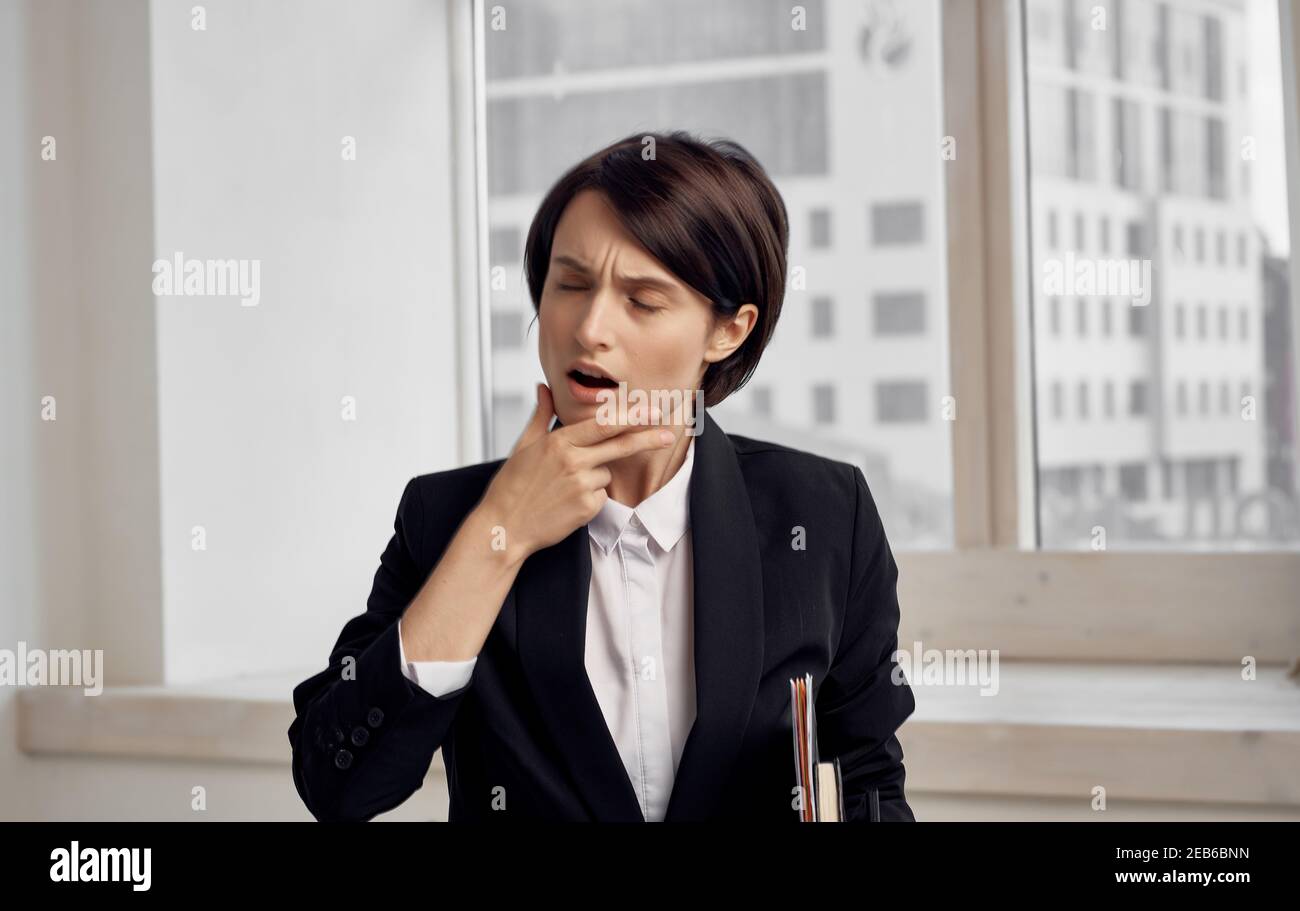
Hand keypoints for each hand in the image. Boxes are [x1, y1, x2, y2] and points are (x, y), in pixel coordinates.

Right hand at [476, 383, 673, 558]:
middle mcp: (573, 461)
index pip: (604, 424)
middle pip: (620, 445)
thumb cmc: (512, 485)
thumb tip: (543, 387)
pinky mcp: (587, 508)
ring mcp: (581, 485)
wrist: (504, 526)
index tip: (652, 411)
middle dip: (648, 438)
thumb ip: (541, 415)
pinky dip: (591, 498)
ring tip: (563, 487)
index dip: (632, 417)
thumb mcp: (524, 445)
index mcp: (558, 442)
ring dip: (595, 476)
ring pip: (607, 473)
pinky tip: (567, 502)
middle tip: (669, 433)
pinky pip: (601, 496)